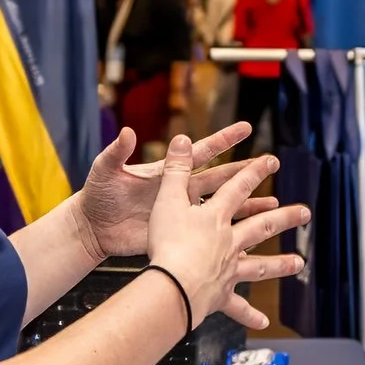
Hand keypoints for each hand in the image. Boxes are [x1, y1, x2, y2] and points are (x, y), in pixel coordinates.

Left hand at [75, 121, 275, 259]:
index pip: (200, 152)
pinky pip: (209, 233)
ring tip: (272, 201)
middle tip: (270, 162)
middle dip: (245, 169)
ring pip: (221, 206)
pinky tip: (247, 235)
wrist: (91, 228)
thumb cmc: (96, 195)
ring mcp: (181, 213)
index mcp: (166, 171)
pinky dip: (229, 233)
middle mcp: (179, 190)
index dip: (223, 140)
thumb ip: (116, 152)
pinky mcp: (177, 233)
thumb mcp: (104, 170)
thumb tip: (126, 132)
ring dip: (246, 204)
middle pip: (220, 178)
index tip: (245, 129)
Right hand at [144, 135, 307, 328]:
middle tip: (305, 213)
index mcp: (215, 217)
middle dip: (284, 218)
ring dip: (280, 265)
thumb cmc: (167, 243)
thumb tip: (181, 138)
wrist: (174, 284)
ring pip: (259, 266)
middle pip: (261, 226)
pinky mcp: (220, 294)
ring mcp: (228, 269)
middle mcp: (229, 242)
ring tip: (299, 264)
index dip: (254, 171)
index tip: (272, 161)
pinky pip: (237, 306)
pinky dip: (249, 315)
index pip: (238, 188)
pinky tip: (263, 322)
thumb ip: (174, 170)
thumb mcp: (166, 200)